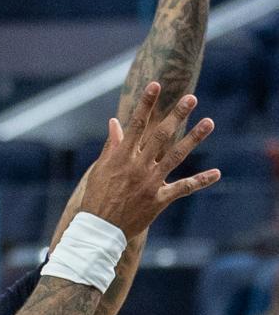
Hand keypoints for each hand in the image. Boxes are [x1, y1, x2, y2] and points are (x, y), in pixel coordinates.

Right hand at [80, 82, 219, 239]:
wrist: (100, 229)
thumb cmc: (97, 197)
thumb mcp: (100, 169)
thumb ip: (111, 145)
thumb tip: (115, 122)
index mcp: (121, 157)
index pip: (136, 125)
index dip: (146, 104)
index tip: (155, 85)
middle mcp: (138, 166)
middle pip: (161, 136)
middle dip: (177, 115)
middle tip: (191, 98)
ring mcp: (150, 183)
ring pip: (175, 156)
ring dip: (194, 138)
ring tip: (209, 123)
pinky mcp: (159, 199)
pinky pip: (183, 188)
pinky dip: (200, 181)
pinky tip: (217, 173)